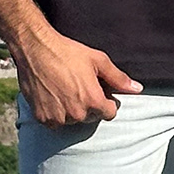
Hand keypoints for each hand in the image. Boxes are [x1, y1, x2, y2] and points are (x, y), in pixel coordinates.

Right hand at [14, 29, 142, 126]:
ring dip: (72, 110)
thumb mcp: (98, 61)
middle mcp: (76, 114)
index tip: (100, 91)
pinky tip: (54, 95)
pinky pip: (55, 122)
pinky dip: (56, 112)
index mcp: (93, 101)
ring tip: (66, 89)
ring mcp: (58, 117)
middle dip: (89, 105)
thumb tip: (137, 89)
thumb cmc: (68, 52)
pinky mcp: (42, 118)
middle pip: (91, 117)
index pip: (109, 113)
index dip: (107, 101)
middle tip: (80, 86)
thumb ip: (118, 78)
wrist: (35, 50)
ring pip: (73, 121)